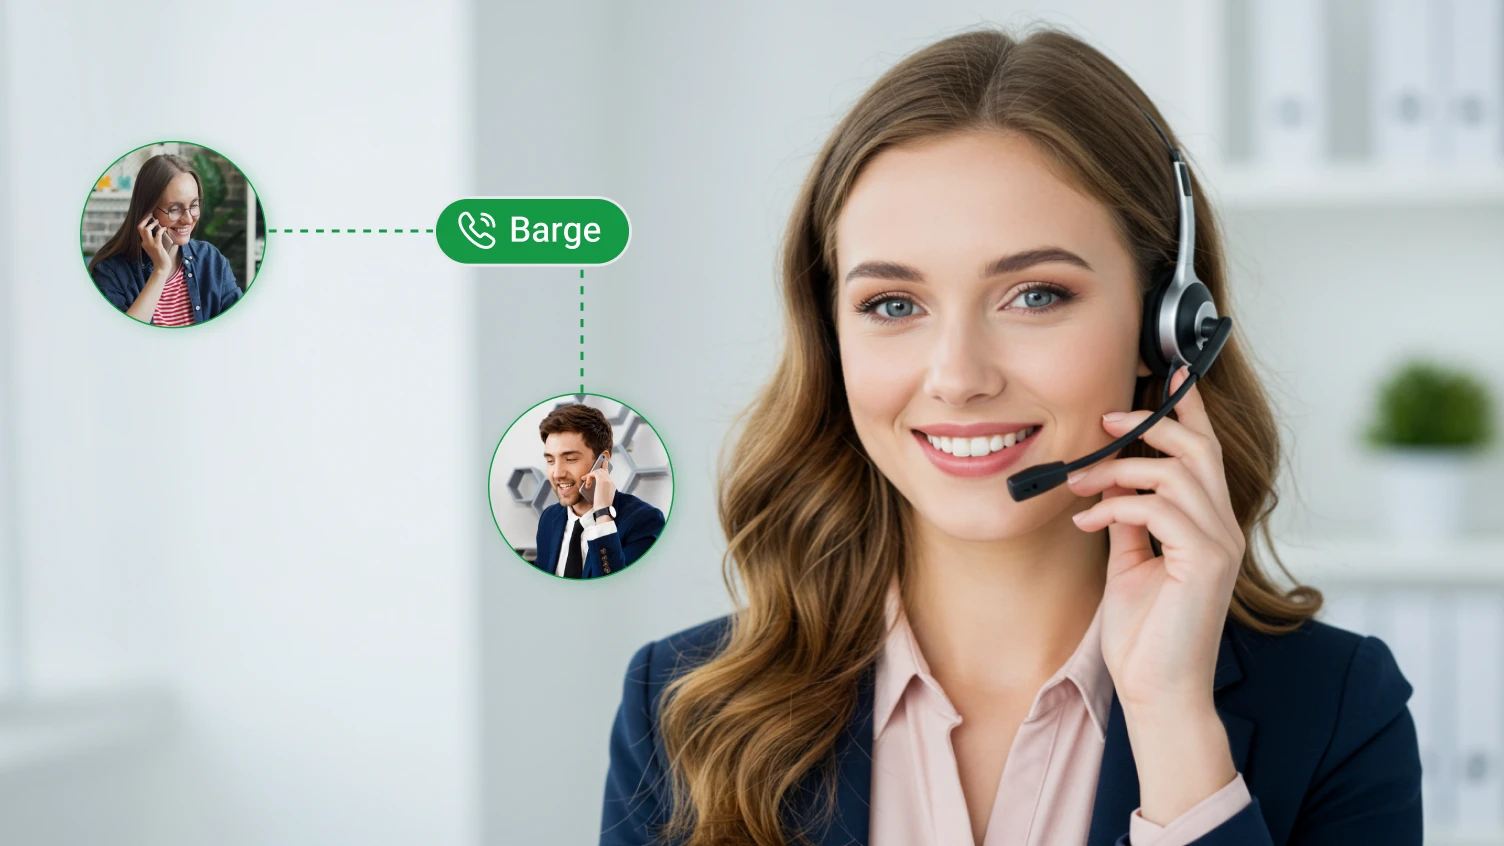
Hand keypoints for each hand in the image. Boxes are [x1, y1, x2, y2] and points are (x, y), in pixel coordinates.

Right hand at [137, 213, 172, 268]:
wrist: (162, 267)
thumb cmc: (161, 257)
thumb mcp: (155, 247)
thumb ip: (154, 239)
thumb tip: (159, 229)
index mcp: (143, 243)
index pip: (139, 229)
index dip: (143, 222)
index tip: (148, 216)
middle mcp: (144, 242)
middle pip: (140, 227)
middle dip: (145, 219)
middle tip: (151, 214)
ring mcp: (150, 244)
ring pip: (146, 230)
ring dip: (152, 224)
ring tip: (158, 221)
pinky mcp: (157, 246)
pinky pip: (157, 235)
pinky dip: (161, 230)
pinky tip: (164, 228)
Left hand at [584, 459, 615, 516]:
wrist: (603, 510)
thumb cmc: (601, 507)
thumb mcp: (601, 496)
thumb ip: (599, 489)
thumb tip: (591, 484)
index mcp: (612, 486)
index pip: (608, 473)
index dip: (604, 467)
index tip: (603, 462)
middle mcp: (611, 482)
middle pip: (603, 470)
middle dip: (594, 471)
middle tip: (585, 477)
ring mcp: (608, 481)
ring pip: (598, 471)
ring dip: (590, 475)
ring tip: (584, 481)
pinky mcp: (602, 481)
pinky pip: (594, 473)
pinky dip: (589, 477)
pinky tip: (586, 484)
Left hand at [1065, 365, 1245, 712]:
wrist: (1156, 690)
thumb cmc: (1144, 634)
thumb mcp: (1131, 563)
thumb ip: (1130, 521)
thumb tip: (1112, 485)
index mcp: (1207, 525)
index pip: (1205, 451)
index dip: (1189, 409)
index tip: (1168, 373)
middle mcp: (1222, 528)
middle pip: (1198, 448)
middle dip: (1149, 424)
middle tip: (1101, 423)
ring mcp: (1219, 544)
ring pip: (1177, 471)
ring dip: (1117, 470)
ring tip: (1079, 486)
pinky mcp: (1205, 562)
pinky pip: (1160, 508)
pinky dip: (1116, 506)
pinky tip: (1088, 521)